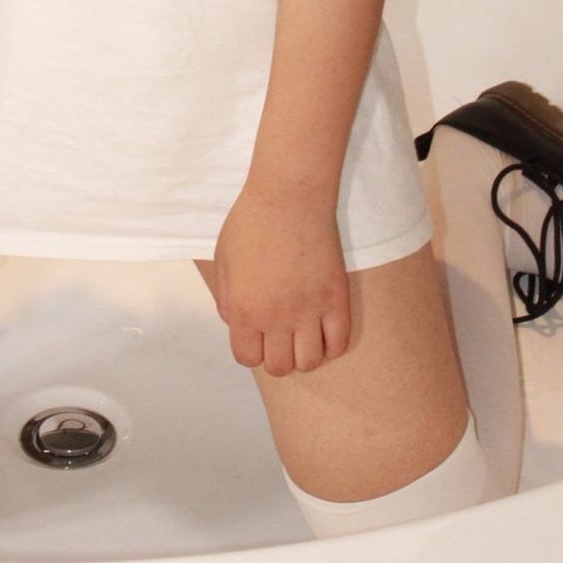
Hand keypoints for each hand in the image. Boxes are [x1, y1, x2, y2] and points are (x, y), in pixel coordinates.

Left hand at [212, 182, 350, 376]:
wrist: (290, 196)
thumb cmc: (252, 222)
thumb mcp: (223, 259)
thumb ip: (226, 299)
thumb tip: (236, 325)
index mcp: (244, 309)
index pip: (248, 358)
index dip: (251, 348)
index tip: (256, 333)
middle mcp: (276, 318)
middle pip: (280, 367)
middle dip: (277, 354)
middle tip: (280, 332)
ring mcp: (310, 311)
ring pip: (310, 362)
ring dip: (304, 353)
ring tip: (303, 332)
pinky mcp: (336, 299)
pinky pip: (339, 344)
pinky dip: (331, 345)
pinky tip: (324, 329)